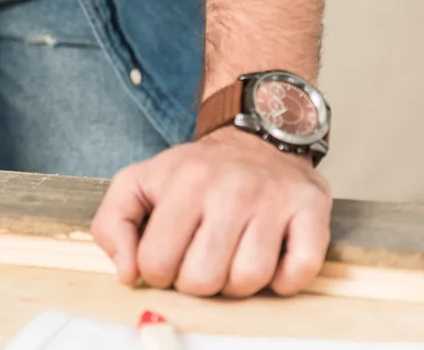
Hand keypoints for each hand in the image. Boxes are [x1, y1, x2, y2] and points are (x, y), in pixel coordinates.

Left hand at [91, 127, 331, 297]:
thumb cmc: (194, 172)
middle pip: (202, 279)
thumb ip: (113, 223)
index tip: (167, 258)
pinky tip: (270, 260)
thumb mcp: (138, 182)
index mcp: (183, 182)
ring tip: (232, 259)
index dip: (157, 272)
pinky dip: (283, 280)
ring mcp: (272, 199)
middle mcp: (229, 188)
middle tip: (200, 260)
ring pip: (248, 280)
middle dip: (196, 282)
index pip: (157, 262)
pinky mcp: (310, 209)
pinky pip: (298, 271)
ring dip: (237, 284)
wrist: (256, 139)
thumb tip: (127, 273)